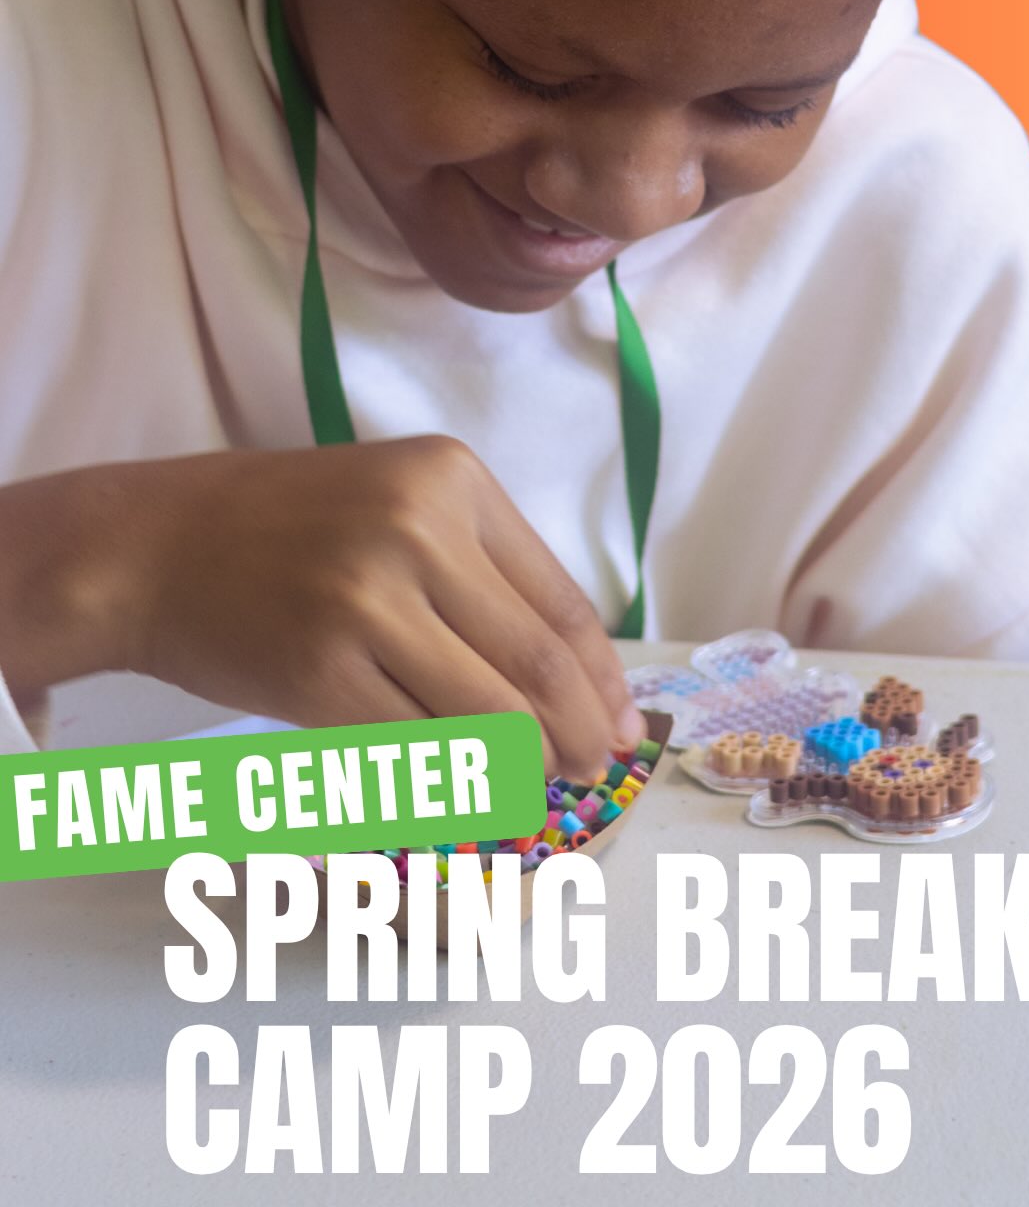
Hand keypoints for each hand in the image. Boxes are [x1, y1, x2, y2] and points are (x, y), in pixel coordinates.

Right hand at [100, 438, 646, 780]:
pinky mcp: (320, 672)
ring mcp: (367, 601)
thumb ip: (483, 574)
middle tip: (591, 774)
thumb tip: (580, 683)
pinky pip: (416, 751)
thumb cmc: (285, 529)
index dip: (603, 680)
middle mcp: (418, 530)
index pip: (562, 602)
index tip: (622, 726)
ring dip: (525, 772)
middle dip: (580, 737)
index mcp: (452, 480)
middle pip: (538, 666)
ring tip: (531, 791)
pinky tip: (463, 800)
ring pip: (489, 718)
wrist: (154, 545)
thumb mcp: (397, 505)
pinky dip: (451, 787)